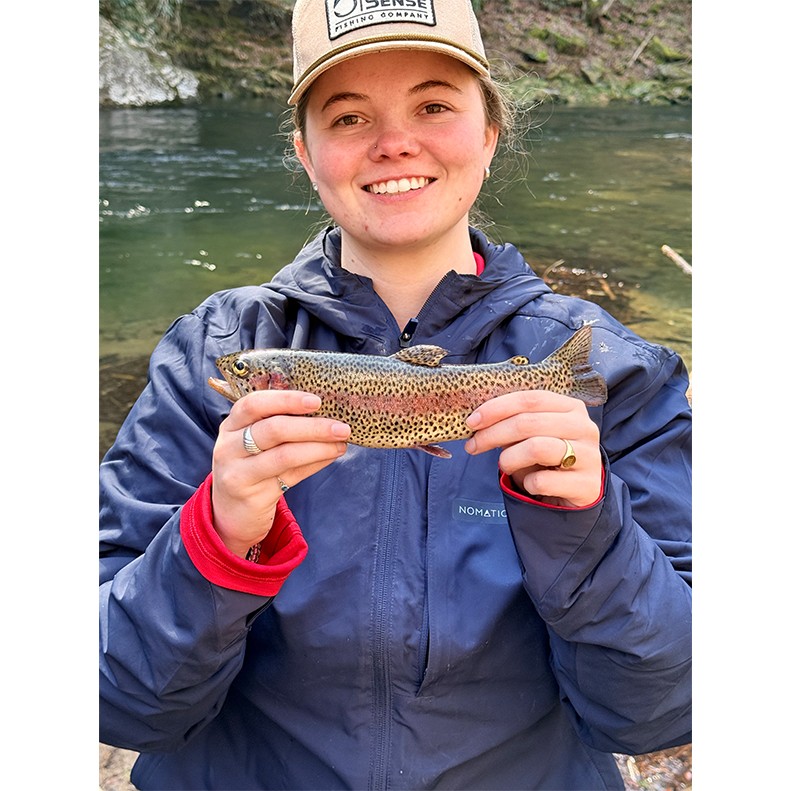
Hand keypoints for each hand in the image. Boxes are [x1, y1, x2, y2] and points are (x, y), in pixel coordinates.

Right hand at [211, 391, 349, 556]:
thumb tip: (327, 413)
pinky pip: (290, 476)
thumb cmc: (251, 467)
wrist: (231, 513)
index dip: (286, 400)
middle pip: (273, 429)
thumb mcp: (256, 443)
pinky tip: (330, 457)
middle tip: (341, 427)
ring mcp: (237, 473)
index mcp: (231, 425)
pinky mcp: (252, 495)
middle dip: (312, 427)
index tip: (316, 401)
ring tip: (341, 444)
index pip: (254, 404)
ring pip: (284, 455)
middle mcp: (229, 447)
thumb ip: (282, 426)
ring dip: (319, 447)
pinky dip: (315, 464)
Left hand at [464, 390, 601, 507]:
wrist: (577, 492)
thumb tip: (477, 420)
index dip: (496, 408)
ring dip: (509, 458)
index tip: (472, 421)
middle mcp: (583, 427)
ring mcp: (588, 455)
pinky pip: (543, 481)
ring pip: (536, 448)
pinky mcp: (586, 484)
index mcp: (570, 407)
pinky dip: (527, 483)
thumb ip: (514, 422)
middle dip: (493, 434)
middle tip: (473, 446)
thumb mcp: (534, 434)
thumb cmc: (548, 458)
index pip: (530, 399)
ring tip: (504, 465)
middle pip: (528, 422)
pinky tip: (529, 484)